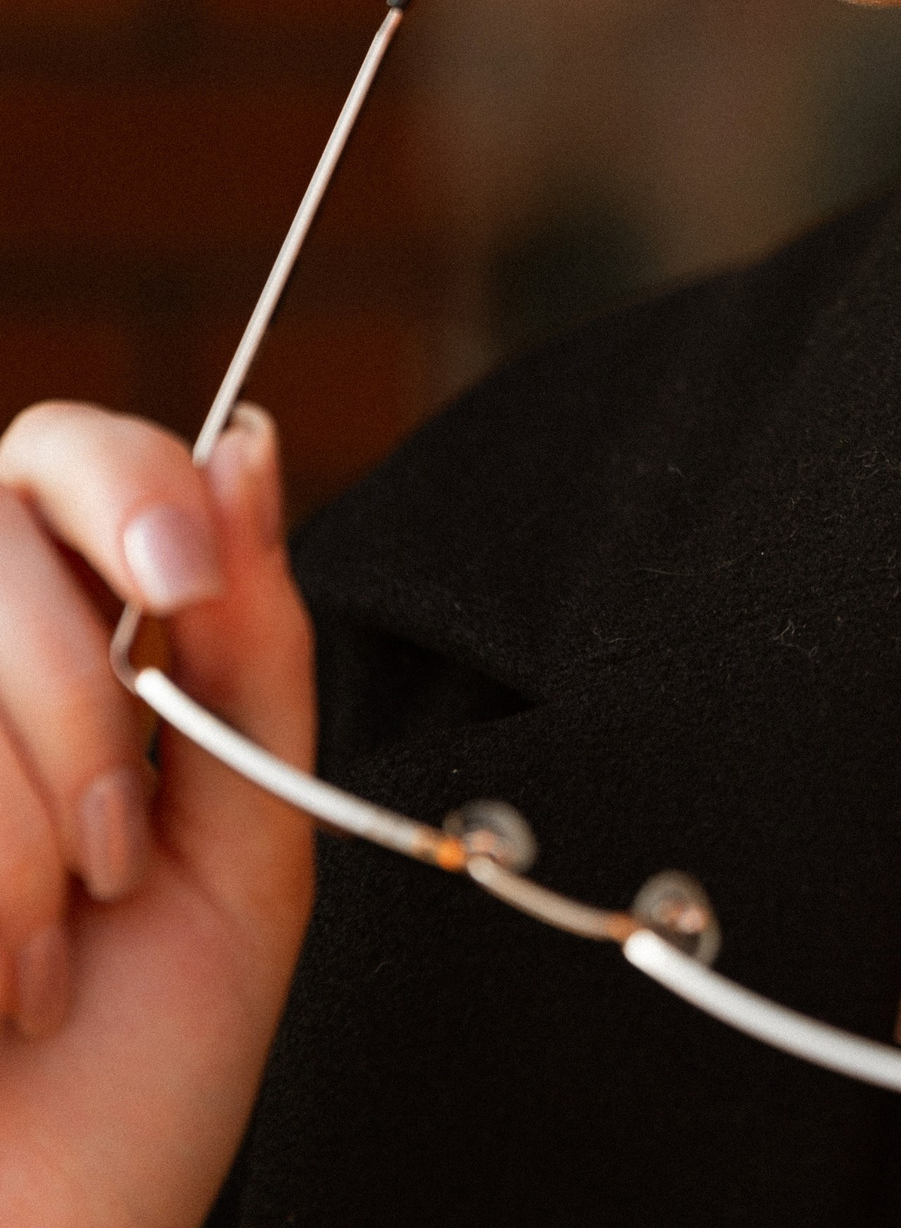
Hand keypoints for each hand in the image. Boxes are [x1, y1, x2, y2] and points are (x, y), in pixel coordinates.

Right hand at [0, 401, 314, 1227]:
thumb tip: (248, 441)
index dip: (125, 482)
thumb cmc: (133, 1083)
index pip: (60, 455)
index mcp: (61, 647)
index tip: (182, 575)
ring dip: (16, 837)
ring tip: (37, 964)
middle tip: (112, 862)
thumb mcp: (246, 850)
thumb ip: (252, 647)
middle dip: (77, 707)